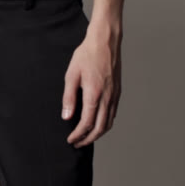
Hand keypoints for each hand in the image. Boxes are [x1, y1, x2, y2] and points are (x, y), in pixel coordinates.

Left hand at [61, 28, 120, 147]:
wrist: (105, 41)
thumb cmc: (87, 55)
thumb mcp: (71, 75)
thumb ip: (69, 97)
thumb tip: (67, 116)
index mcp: (94, 95)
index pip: (86, 124)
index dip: (78, 135)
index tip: (70, 139)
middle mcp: (107, 98)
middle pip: (99, 128)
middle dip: (88, 139)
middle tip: (77, 143)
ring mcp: (114, 95)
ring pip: (108, 123)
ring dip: (98, 134)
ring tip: (86, 137)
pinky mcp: (118, 92)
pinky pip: (113, 114)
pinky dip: (105, 123)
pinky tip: (97, 123)